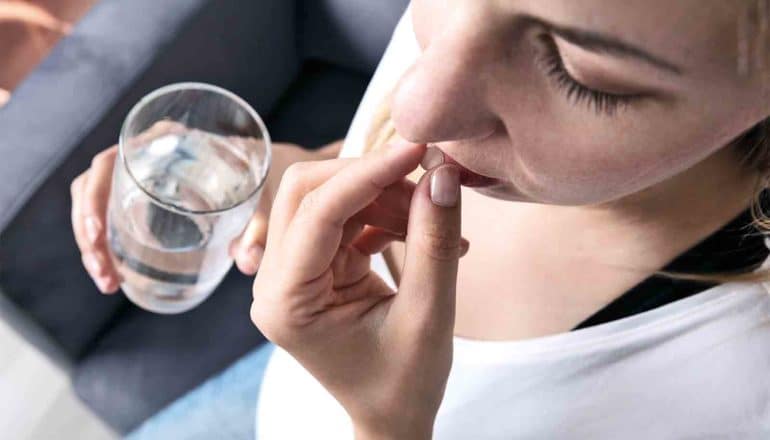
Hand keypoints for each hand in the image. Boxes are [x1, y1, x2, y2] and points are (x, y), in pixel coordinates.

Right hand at [70, 120, 336, 292]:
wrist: (281, 169)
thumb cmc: (273, 175)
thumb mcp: (268, 199)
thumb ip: (260, 230)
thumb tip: (247, 264)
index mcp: (172, 140)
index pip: (115, 157)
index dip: (96, 193)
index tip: (98, 231)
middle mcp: (152, 152)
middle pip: (97, 183)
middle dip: (89, 230)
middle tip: (105, 273)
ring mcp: (146, 174)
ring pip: (100, 201)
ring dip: (94, 243)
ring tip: (108, 281)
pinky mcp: (149, 197)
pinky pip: (113, 214)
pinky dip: (107, 245)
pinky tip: (115, 276)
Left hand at [250, 141, 466, 438]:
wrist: (392, 416)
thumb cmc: (404, 384)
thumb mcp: (428, 315)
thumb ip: (433, 242)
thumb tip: (442, 175)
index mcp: (286, 302)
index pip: (316, 212)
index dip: (368, 173)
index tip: (418, 150)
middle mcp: (275, 282)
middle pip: (309, 193)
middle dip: (372, 179)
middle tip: (429, 179)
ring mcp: (292, 273)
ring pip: (330, 200)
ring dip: (385, 198)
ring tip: (435, 220)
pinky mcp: (315, 268)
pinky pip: (345, 220)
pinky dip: (385, 216)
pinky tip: (422, 230)